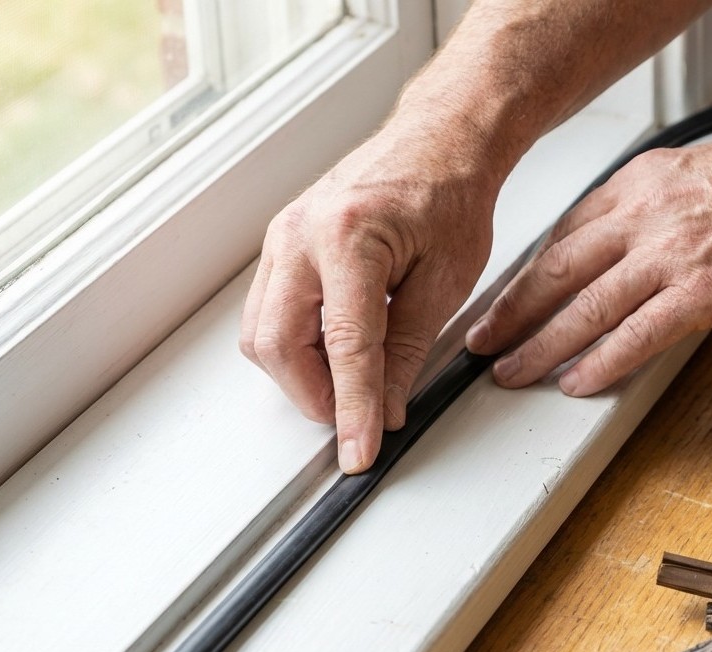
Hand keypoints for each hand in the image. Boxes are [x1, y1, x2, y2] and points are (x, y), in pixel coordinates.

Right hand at [241, 124, 501, 472]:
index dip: (352, 408)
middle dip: (313, 395)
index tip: (359, 449)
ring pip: (262, 333)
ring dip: (301, 373)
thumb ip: (410, 350)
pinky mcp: (280, 246)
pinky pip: (268, 311)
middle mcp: (300, 234)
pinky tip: (337, 348)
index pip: (345, 346)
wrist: (438, 143)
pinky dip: (297, 345)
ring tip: (353, 380)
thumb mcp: (446, 282)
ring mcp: (282, 237)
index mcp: (350, 236)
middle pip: (277, 344)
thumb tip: (386, 408)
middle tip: (356, 419)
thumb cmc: (449, 194)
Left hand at [465, 136, 711, 394]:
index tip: (512, 298)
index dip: (531, 273)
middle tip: (482, 341)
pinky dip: (600, 362)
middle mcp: (645, 214)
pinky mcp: (701, 292)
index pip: (567, 233)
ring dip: (540, 346)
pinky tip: (575, 383)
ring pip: (585, 307)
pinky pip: (636, 335)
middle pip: (557, 269)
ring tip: (511, 372)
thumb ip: (654, 209)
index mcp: (641, 183)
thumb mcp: (698, 176)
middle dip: (512, 312)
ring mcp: (670, 254)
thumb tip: (624, 245)